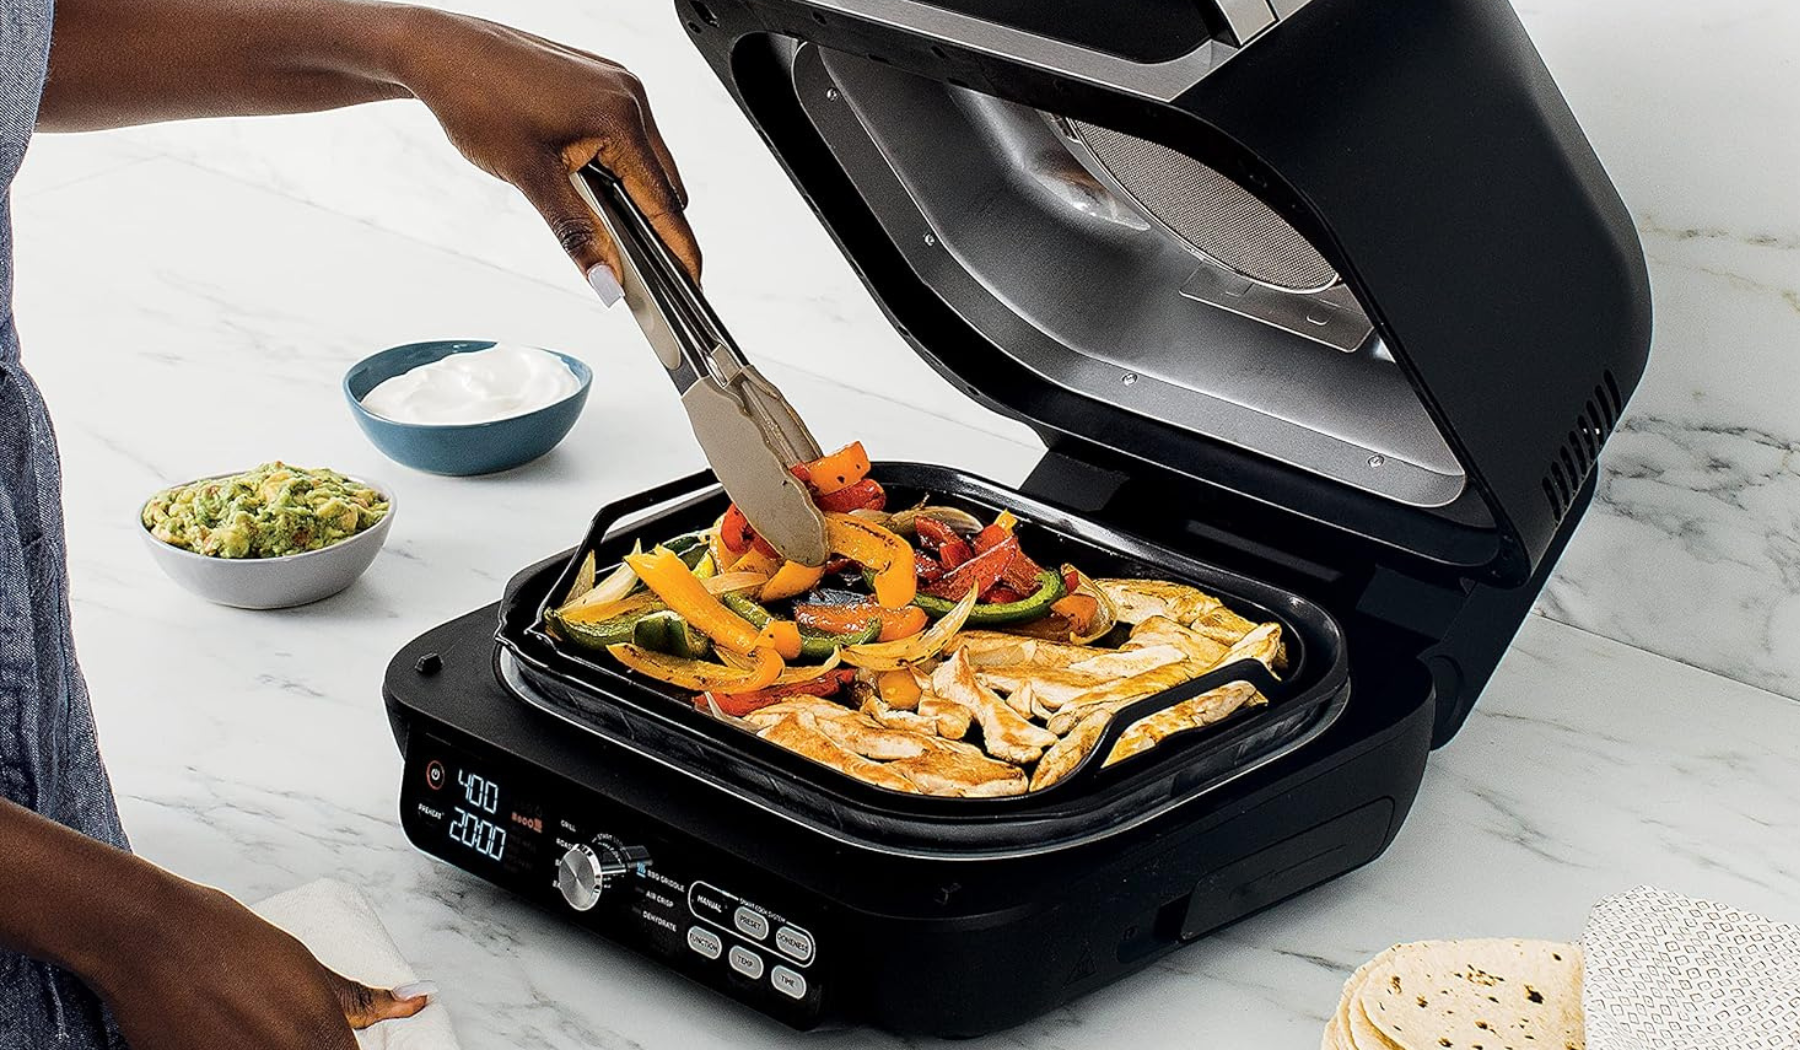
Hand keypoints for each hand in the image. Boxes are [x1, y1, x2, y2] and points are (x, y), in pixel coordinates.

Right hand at [96, 878, 428, 1049]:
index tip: (331, 1039)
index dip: (342, 1049)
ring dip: (263, 1047)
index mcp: (318, 1035)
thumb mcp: (304, 964)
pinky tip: (222, 1034)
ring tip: (245, 1026)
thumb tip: (413, 1001)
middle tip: (275, 1025)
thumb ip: (360, 998)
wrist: (148, 937)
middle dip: (307, 1046)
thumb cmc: (222, 940)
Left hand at [398, 10, 700, 286]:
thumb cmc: (476, 99)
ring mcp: (616, 83)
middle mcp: (628, 94)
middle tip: (633, 262)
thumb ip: (577, 233)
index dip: (680, 247)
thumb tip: (607, 282)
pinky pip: (625, 135)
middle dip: (653, 223)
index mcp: (621, 116)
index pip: (666, 199)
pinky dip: (614, 166)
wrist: (439, 50)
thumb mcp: (530, 178)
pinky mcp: (598, 81)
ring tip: (593, 213)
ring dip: (630, 193)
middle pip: (664, 181)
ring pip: (644, 159)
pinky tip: (582, 179)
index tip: (691, 283)